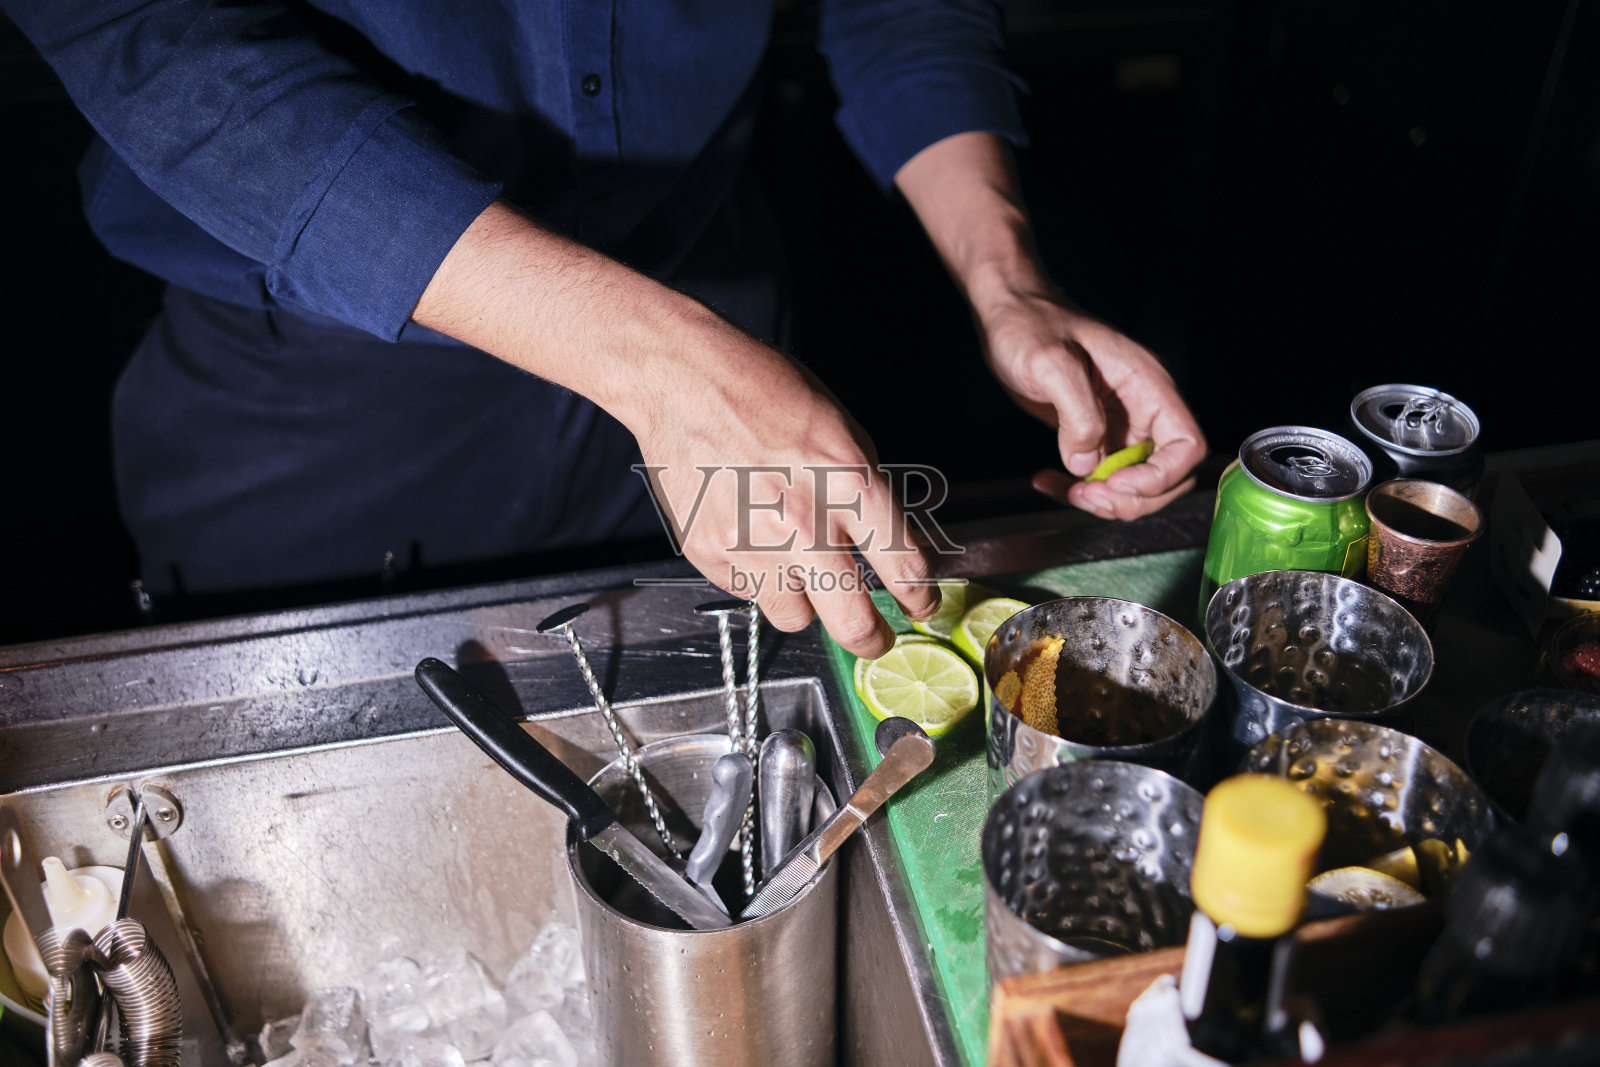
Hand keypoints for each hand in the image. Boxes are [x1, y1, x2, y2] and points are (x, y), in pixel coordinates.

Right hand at [633, 331, 940, 656]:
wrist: (686, 379)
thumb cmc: (767, 394)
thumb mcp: (844, 431)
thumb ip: (869, 493)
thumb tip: (891, 545)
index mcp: (851, 484)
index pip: (906, 569)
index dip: (922, 597)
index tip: (921, 604)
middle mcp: (805, 522)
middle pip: (854, 623)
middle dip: (873, 638)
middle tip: (876, 637)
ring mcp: (753, 544)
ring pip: (796, 618)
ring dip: (804, 602)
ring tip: (796, 567)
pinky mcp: (711, 554)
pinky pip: (748, 592)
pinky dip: (757, 575)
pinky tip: (750, 534)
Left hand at [974, 284, 1206, 519]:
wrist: (1008, 315)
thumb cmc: (1030, 325)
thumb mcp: (1051, 362)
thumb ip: (1076, 412)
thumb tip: (1086, 462)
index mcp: (1148, 386)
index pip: (1187, 445)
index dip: (1161, 476)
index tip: (1117, 484)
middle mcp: (1143, 408)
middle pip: (1168, 474)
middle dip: (1132, 498)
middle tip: (1087, 495)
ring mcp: (1121, 424)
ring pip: (1134, 484)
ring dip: (1104, 500)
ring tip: (1065, 490)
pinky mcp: (1096, 435)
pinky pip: (1101, 476)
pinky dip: (1077, 489)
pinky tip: (1047, 481)